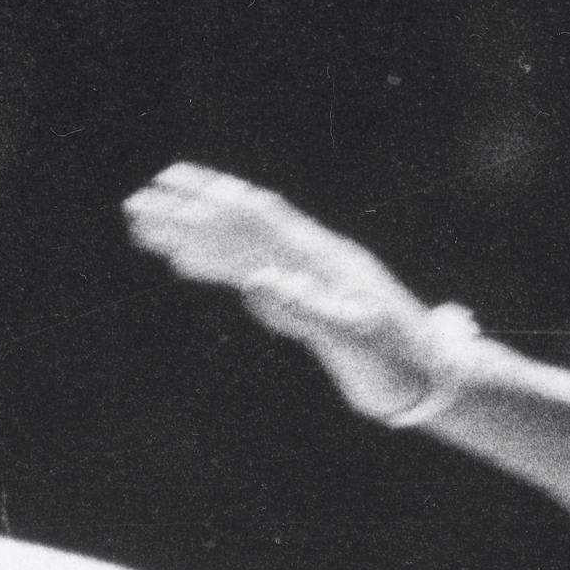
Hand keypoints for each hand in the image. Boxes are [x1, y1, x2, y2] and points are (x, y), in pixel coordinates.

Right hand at [123, 164, 480, 424]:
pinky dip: (216, 266)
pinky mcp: (307, 299)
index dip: (208, 200)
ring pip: (241, 247)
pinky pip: (252, 273)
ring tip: (148, 231)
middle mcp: (311, 259)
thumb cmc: (398, 365)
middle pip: (240, 225)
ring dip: (194, 236)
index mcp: (319, 259)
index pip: (254, 217)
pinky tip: (188, 266)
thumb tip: (252, 282)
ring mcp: (308, 277)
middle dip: (187, 213)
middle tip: (134, 206)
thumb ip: (305, 311)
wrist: (434, 381)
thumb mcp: (353, 342)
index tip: (163, 188)